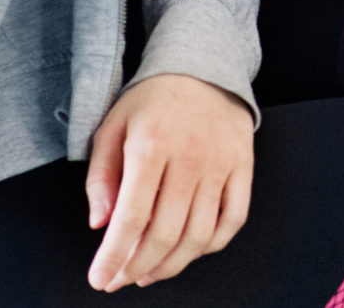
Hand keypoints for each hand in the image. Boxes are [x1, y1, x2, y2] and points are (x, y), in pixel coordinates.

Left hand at [83, 74, 255, 290]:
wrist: (202, 64)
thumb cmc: (153, 98)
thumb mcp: (112, 127)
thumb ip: (101, 177)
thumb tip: (100, 224)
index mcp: (151, 146)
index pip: (131, 218)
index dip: (114, 256)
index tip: (100, 278)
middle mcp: (190, 158)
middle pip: (165, 234)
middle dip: (137, 267)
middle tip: (122, 279)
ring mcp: (221, 164)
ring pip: (199, 235)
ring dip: (171, 265)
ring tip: (150, 272)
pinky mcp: (243, 166)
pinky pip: (233, 220)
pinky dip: (211, 246)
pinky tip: (190, 250)